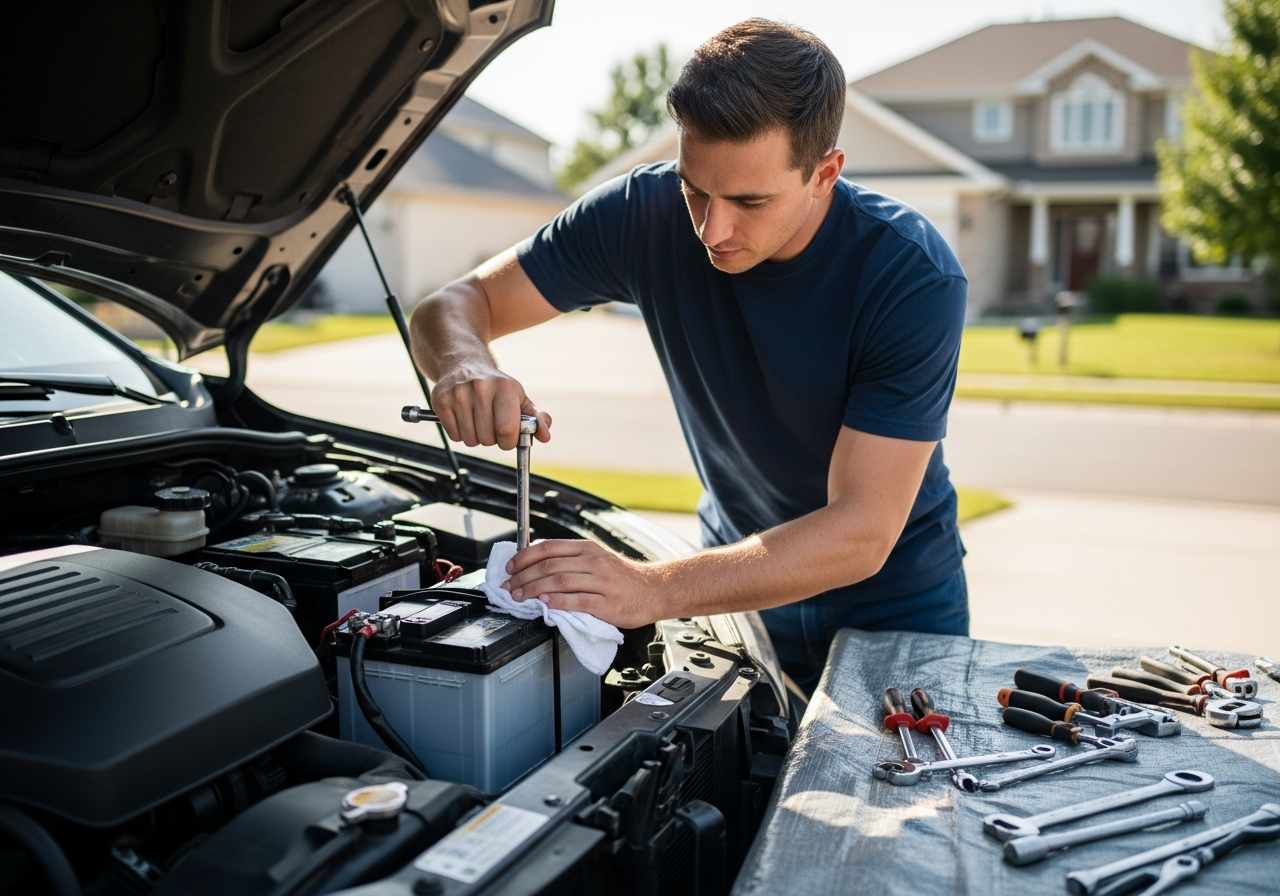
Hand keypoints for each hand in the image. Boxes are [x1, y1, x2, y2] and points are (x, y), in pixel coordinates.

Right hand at [430, 362, 550, 449]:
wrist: (463, 363)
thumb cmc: (496, 387)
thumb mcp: (519, 398)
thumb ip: (536, 418)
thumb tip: (545, 436)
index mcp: (505, 387)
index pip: (507, 431)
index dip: (509, 441)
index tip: (508, 436)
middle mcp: (481, 388)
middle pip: (488, 439)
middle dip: (492, 439)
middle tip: (491, 423)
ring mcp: (459, 394)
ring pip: (470, 440)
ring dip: (476, 438)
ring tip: (477, 419)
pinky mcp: (441, 401)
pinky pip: (454, 436)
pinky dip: (460, 434)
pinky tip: (464, 417)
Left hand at [502, 540, 668, 629]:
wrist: (654, 590)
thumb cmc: (623, 578)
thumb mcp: (598, 559)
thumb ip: (572, 561)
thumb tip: (537, 567)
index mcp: (588, 549)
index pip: (549, 548)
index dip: (525, 557)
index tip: (511, 567)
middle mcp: (593, 562)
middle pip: (549, 565)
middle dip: (523, 576)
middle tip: (509, 586)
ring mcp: (601, 583)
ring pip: (559, 582)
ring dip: (533, 590)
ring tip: (520, 596)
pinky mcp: (606, 604)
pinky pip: (576, 601)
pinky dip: (557, 602)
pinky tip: (544, 604)